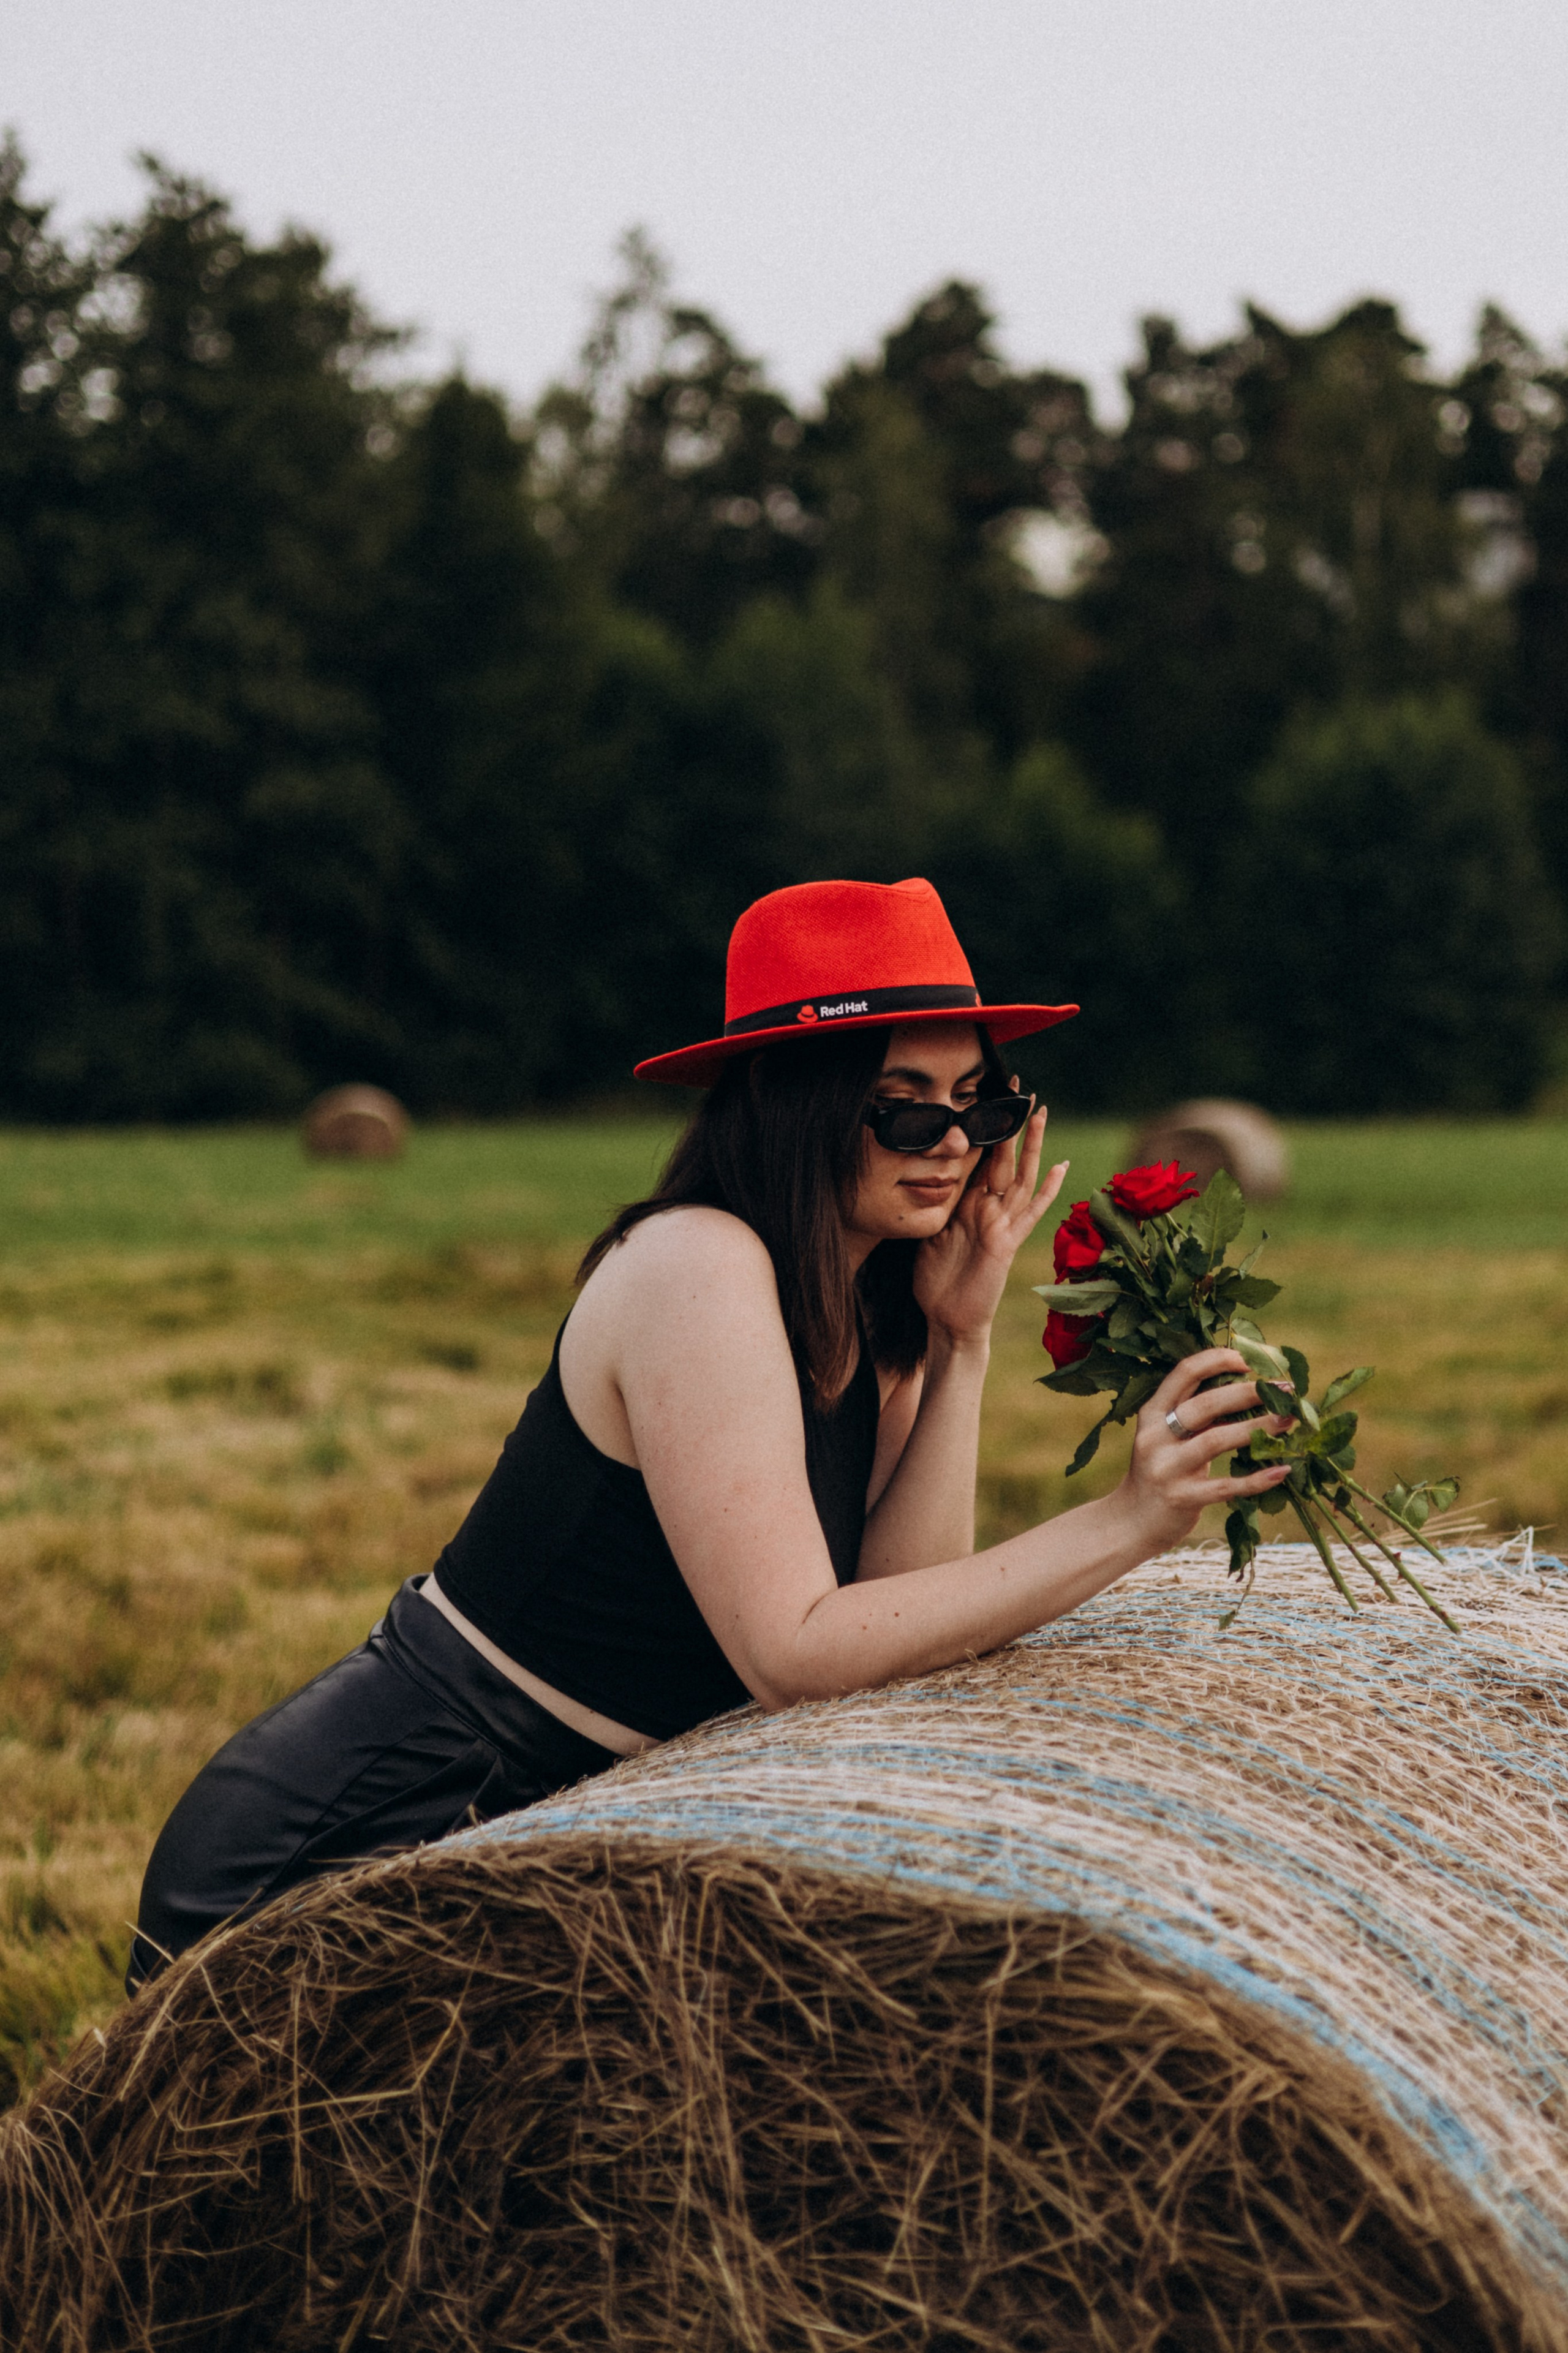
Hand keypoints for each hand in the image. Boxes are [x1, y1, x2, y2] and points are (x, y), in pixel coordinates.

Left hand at [913, 1105, 1066, 1347]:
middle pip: (1002, 1157)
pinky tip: (1061, 1167)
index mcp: (967, 1204)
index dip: (982, 1128)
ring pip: (1019, 1176)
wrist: (948, 1320)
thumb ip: (934, 1207)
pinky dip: (1046, 1190)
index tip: (986, 1095)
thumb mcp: (928, 1234)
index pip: (978, 1157)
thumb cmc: (937, 1282)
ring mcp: (1001, 1224)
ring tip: (1039, 1113)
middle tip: (1018, 1087)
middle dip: (1009, 1124)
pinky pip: (1029, 1211)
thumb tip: (923, 1179)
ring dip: (1030, 1145)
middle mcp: (988, 1208)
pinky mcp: (1006, 1242)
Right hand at [1115, 1348, 1294, 1551]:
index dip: (1219, 1360)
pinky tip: (1282, 1470)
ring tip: (1288, 1421)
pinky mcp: (1181, 1498)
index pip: (1185, 1372)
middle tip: (1284, 1390)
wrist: (1131, 1522)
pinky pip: (1225, 1486)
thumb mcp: (1168, 1436)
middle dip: (1249, 1393)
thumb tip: (1249, 1388)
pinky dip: (1256, 1479)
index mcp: (1152, 1413)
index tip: (1251, 1360)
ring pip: (1215, 1440)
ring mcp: (1166, 1468)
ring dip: (1257, 1428)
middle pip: (1205, 1404)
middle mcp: (1155, 1436)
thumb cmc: (1160, 1471)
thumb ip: (1196, 1414)